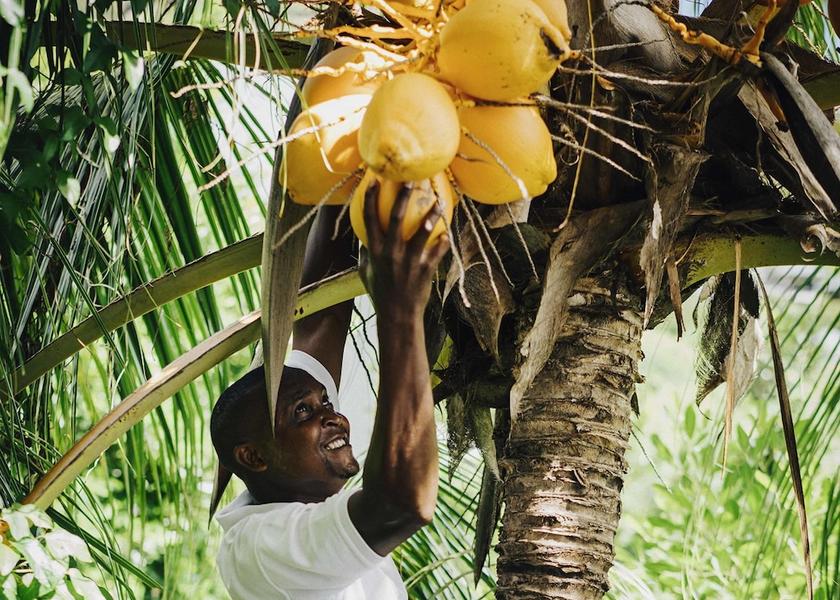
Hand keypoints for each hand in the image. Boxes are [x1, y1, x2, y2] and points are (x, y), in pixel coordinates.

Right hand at [361, 182, 449, 322]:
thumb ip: (365, 253)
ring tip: (440, 202)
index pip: (370, 219)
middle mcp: (391, 252)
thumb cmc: (380, 292)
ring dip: (432, 215)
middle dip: (404, 197)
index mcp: (375, 251)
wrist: (398, 315)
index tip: (374, 181)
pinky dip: (443, 242)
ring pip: (423, 232)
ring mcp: (409, 260)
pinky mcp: (425, 269)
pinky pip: (437, 251)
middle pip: (397, 218)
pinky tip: (447, 234)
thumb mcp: (366, 272)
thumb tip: (363, 237)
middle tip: (411, 181)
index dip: (370, 198)